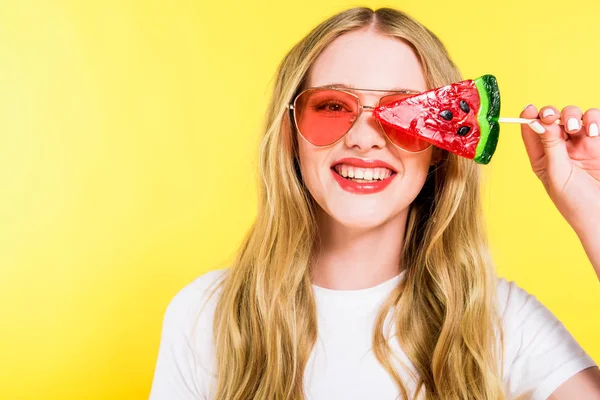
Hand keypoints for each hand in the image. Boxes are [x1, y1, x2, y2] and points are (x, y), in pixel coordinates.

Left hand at [520, 105, 599, 277]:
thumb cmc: (577, 203)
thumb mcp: (558, 174)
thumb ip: (551, 146)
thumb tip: (539, 121)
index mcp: (542, 159)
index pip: (532, 132)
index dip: (529, 117)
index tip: (529, 109)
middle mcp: (560, 149)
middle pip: (552, 120)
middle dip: (552, 114)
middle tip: (553, 117)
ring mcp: (582, 145)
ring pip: (574, 117)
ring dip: (574, 116)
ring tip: (576, 128)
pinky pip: (595, 122)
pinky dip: (594, 120)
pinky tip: (593, 132)